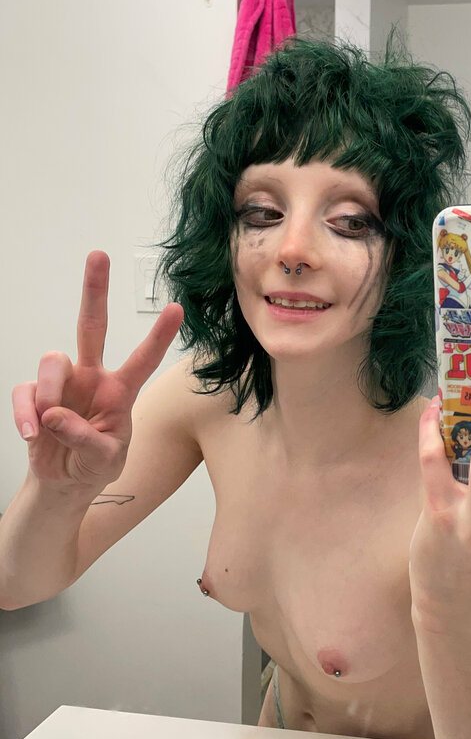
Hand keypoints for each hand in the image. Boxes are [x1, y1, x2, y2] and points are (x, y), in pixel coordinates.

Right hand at [11, 251, 183, 492]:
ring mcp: (63, 383)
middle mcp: (93, 377)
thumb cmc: (95, 465)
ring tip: (50, 426)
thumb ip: (88, 441)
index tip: (177, 309)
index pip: (142, 359)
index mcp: (121, 391)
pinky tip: (31, 434)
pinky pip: (25, 391)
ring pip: (53, 359)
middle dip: (95, 290)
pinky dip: (25, 414)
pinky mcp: (35, 395)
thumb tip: (55, 417)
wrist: (63, 484)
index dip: (158, 336)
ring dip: (50, 393)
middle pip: (93, 325)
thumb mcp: (105, 461)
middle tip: (99, 255)